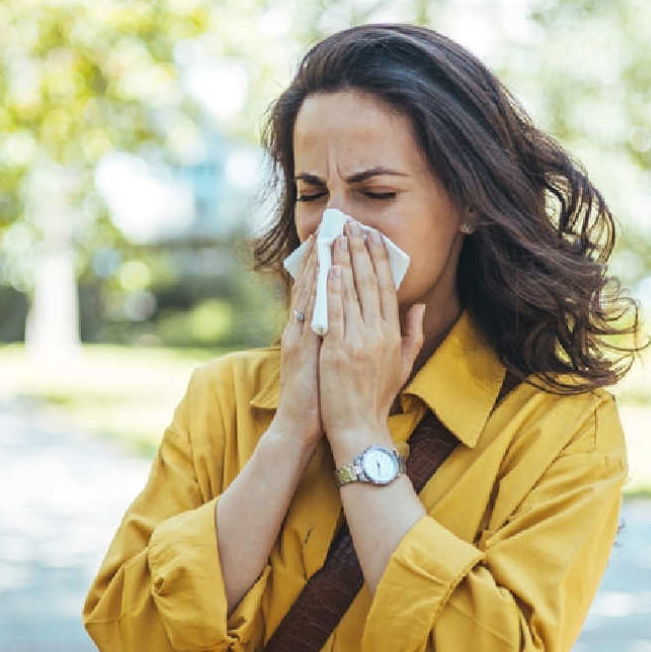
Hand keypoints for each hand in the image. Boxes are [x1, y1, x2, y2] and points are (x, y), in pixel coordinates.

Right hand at [270, 235, 323, 447]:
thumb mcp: (330, 363)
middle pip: (311, 284)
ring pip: (307, 292)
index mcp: (310, 332)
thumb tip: (352, 320)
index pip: (320, 291)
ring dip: (316, 264)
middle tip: (332, 225)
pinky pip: (308, 314)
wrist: (300, 426)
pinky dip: (314, 291)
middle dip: (322, 254)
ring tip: (325, 237)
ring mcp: (298, 337)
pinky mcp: (298, 348)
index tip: (339, 238)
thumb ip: (338, 338)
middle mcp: (301, 329)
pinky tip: (323, 271)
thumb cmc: (320, 398)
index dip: (328, 264)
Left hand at [319, 223, 424, 454]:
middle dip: (361, 252)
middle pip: (369, 284)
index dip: (380, 260)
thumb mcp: (403, 365)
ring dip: (343, 262)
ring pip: (350, 293)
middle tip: (353, 226)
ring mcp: (356, 342)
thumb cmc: (378, 398)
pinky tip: (328, 269)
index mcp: (393, 335)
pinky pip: (334, 314)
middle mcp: (377, 334)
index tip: (374, 238)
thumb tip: (419, 305)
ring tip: (337, 237)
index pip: (387, 288)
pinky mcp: (336, 351)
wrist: (359, 427)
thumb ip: (412, 333)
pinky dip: (331, 290)